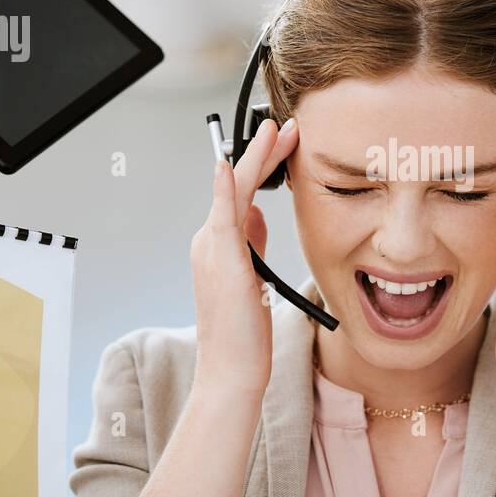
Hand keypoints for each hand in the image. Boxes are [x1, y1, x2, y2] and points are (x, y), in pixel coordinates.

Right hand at [190, 116, 298, 393]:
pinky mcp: (222, 262)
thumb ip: (253, 243)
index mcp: (218, 244)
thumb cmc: (244, 333)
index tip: (286, 142)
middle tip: (286, 125)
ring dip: (255, 158)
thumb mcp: (253, 277)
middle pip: (237, 184)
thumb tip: (258, 213)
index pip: (242, 192)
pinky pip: (221, 217)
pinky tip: (228, 165)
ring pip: (232, 191)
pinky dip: (222, 188)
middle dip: (263, 152)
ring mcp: (212, 250)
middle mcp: (209, 241)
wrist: (232, 371)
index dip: (264, 164)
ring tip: (277, 131)